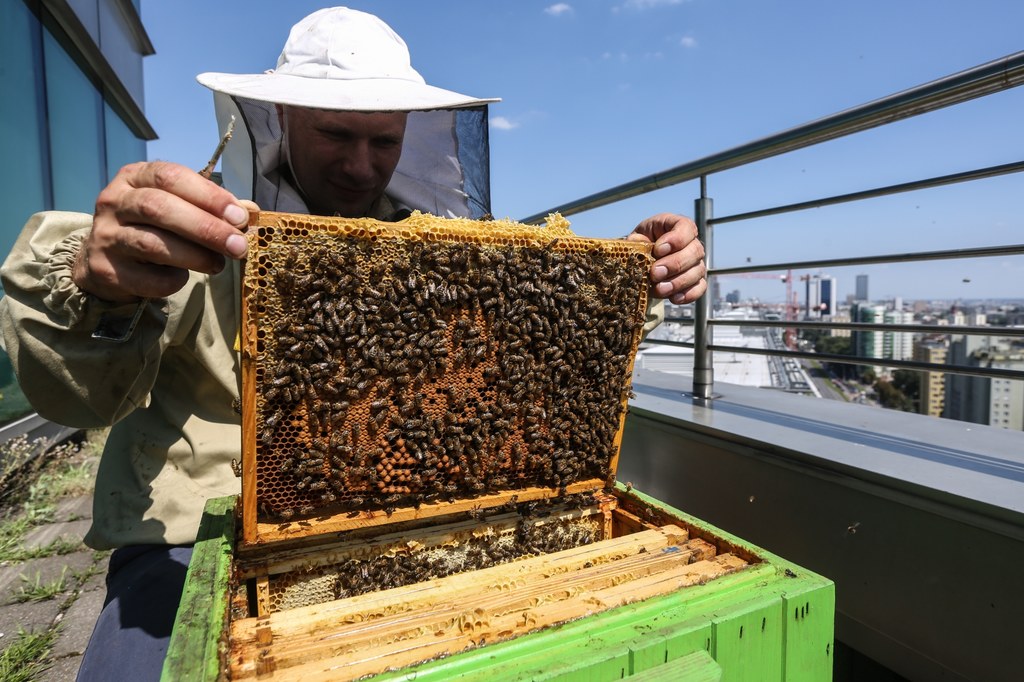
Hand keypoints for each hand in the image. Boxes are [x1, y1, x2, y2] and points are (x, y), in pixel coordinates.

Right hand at [72, 161, 251, 303]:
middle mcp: (114, 201)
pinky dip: (173, 280)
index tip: (239, 217)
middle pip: (159, 208)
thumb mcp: (177, 206)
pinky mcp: (105, 269)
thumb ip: (210, 207)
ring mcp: (106, 235)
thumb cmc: (152, 226)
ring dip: (195, 256)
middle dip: (206, 228)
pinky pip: (146, 278)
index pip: (170, 177)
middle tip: (238, 246)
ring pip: (152, 244)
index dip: (208, 196)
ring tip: (218, 264)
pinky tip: (184, 277)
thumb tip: (250, 212)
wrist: (105, 259)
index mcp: (134, 177)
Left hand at [626, 213, 706, 303]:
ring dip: (678, 282)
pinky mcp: (696, 280)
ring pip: (697, 271)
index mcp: (677, 226)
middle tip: (655, 273)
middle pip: (695, 251)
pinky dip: (689, 294)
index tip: (658, 250)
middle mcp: (692, 243)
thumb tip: (636, 247)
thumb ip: (637, 241)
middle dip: (674, 264)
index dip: (676, 239)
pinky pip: (700, 288)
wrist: (644, 260)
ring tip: (660, 289)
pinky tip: (674, 298)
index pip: (686, 227)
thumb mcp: (637, 237)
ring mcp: (696, 262)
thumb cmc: (642, 244)